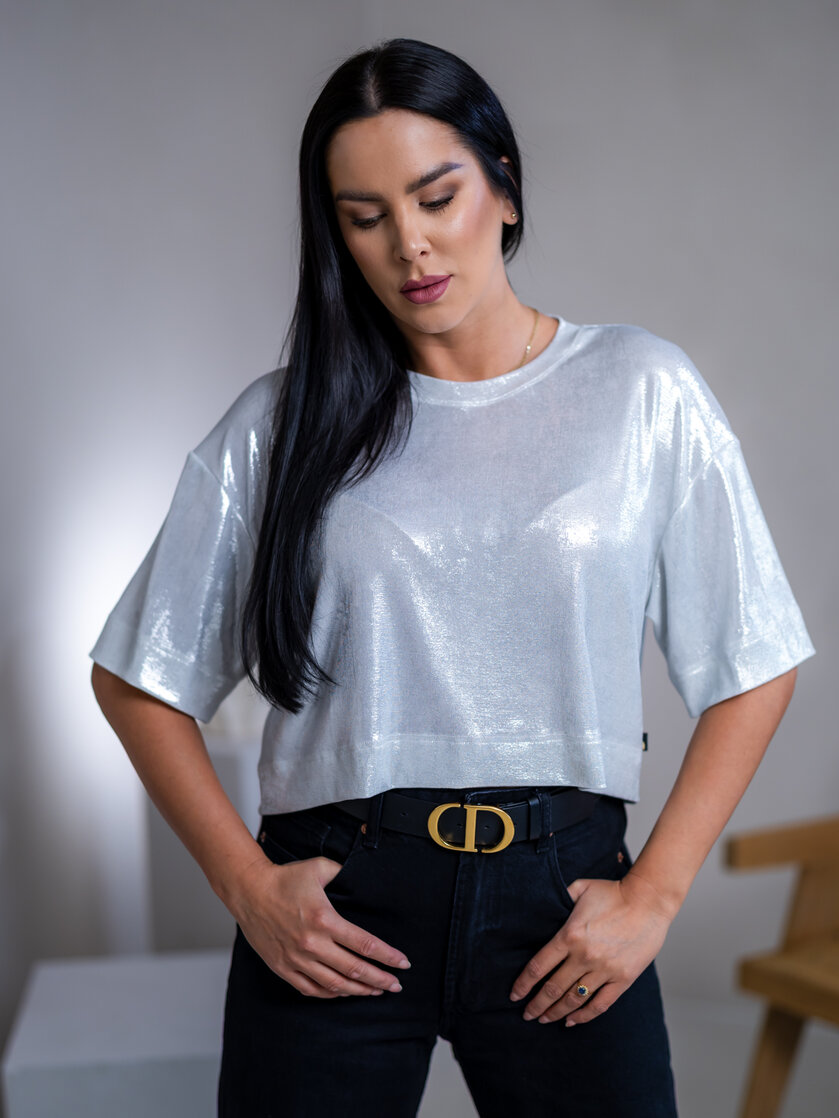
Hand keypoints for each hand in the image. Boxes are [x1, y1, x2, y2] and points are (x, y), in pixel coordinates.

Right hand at [230, 852, 410, 997]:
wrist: (249, 891)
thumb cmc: (284, 878)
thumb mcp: (319, 868)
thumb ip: (344, 873)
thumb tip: (364, 876)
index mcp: (324, 919)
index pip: (365, 944)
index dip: (387, 957)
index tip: (403, 963)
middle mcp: (312, 943)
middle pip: (354, 969)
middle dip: (380, 979)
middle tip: (396, 985)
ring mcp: (296, 959)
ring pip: (335, 984)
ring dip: (359, 990)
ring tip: (376, 991)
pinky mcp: (283, 968)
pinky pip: (311, 989)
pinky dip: (331, 994)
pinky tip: (344, 992)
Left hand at [508, 870, 674, 1024]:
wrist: (648, 901)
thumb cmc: (613, 892)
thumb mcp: (580, 888)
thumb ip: (560, 898)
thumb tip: (545, 905)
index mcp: (570, 935)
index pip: (539, 967)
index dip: (523, 984)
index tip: (514, 995)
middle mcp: (584, 956)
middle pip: (553, 988)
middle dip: (536, 1004)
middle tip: (526, 1014)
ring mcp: (604, 970)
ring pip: (574, 999)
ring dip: (556, 1012)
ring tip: (544, 1019)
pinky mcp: (623, 978)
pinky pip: (600, 1004)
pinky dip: (584, 1015)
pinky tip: (572, 1021)